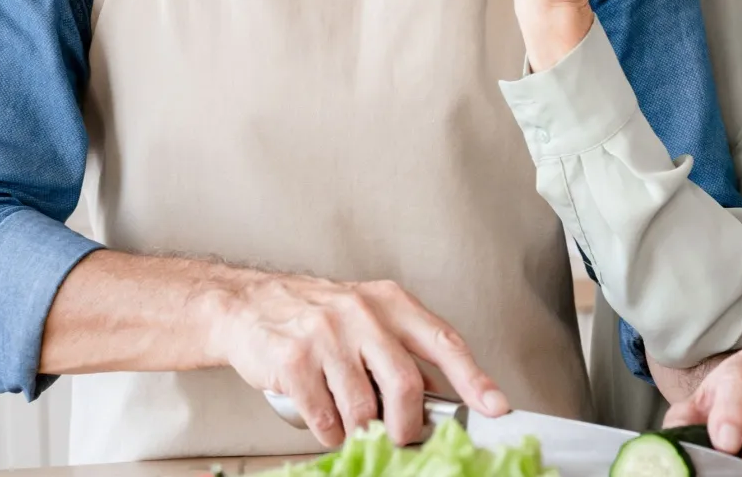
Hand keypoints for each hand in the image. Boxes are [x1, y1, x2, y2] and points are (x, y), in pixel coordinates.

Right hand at [212, 273, 507, 448]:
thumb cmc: (313, 314)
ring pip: (363, 408)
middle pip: (405, 384)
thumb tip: (444, 394)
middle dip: (407, 425)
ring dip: (360, 430)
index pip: (443, 341)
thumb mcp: (366, 316)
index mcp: (389, 302)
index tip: (495, 406)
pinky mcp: (294, 360)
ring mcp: (326, 336)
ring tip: (351, 424)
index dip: (474, 378)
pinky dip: (330, 432)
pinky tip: (326, 421)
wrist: (246, 305)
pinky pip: (325, 417)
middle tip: (402, 438)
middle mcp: (361, 314)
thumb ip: (402, 349)